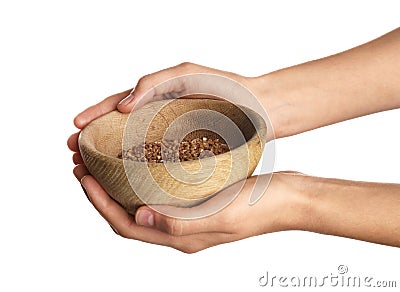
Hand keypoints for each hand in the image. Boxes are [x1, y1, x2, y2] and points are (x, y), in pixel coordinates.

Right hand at [68, 62, 259, 179]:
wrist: (261, 107)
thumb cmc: (227, 87)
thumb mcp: (187, 75)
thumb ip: (152, 84)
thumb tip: (122, 107)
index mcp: (157, 96)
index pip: (118, 104)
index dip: (94, 115)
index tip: (75, 127)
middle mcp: (161, 117)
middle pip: (120, 128)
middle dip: (95, 139)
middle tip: (74, 153)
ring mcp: (173, 136)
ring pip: (135, 148)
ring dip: (110, 158)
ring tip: (91, 168)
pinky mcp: (186, 153)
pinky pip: (156, 162)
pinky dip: (138, 170)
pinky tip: (126, 180)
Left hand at [78, 171, 306, 252]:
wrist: (287, 198)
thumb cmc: (260, 208)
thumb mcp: (221, 216)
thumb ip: (180, 222)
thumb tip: (139, 216)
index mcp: (182, 237)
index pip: (128, 224)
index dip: (101, 203)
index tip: (84, 177)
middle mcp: (180, 229)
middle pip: (128, 215)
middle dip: (102, 194)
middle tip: (84, 167)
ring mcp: (188, 215)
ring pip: (141, 203)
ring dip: (118, 185)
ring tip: (102, 164)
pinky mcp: (197, 202)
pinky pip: (159, 194)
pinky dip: (142, 180)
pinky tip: (138, 163)